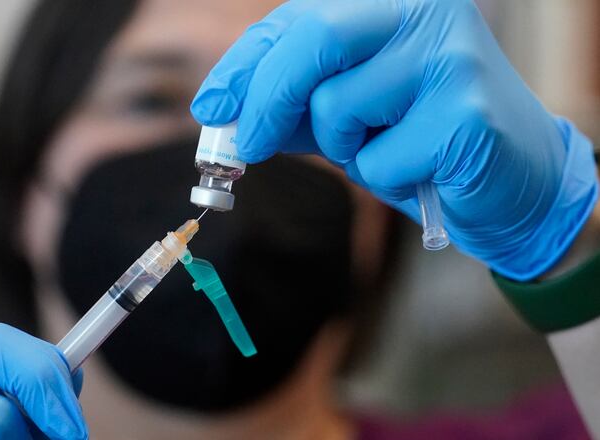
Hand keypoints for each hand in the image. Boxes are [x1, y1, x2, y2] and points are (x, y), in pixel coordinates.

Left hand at [190, 0, 597, 280]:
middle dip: (266, 99)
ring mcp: (451, 58)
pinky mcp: (466, 115)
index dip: (245, 65)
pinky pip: (376, 159)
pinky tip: (421, 170)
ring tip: (386, 147)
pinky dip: (382, 179)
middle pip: (314, 40)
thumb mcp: (347, 112)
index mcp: (391, 2)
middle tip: (247, 146)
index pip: (298, 20)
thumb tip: (223, 113)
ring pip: (338, 106)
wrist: (512, 183)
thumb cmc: (420, 140)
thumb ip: (292, 103)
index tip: (211, 106)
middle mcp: (425, 11)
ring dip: (344, 146)